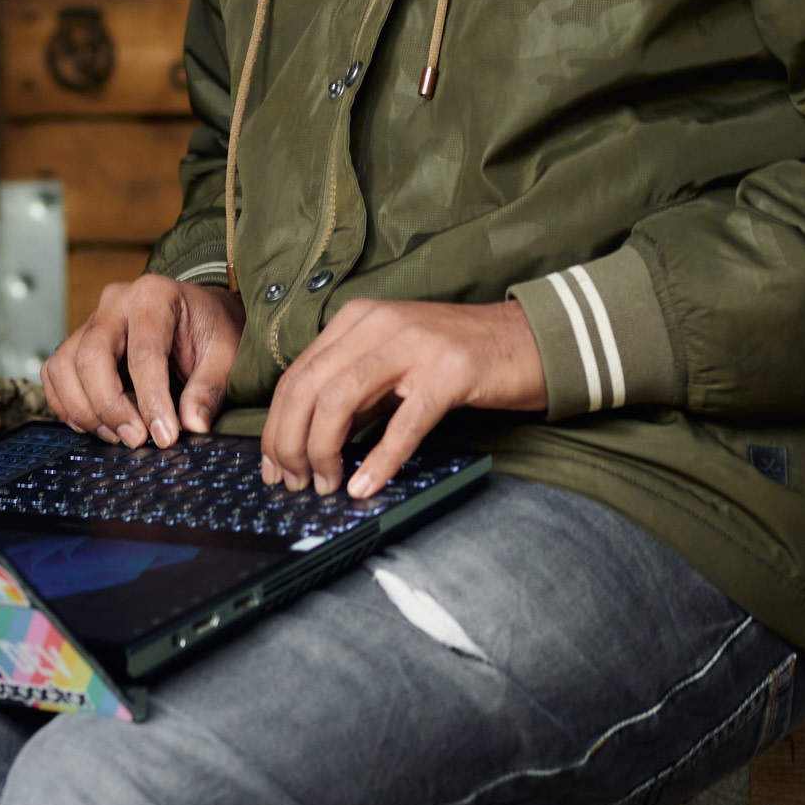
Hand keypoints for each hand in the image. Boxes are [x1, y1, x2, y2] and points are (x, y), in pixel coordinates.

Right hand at [41, 275, 243, 450]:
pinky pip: (55, 375)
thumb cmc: (211, 329)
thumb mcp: (226, 353)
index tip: (165, 436)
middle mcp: (115, 302)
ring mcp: (91, 320)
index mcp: (154, 295)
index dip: (152, 400)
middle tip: (137, 440)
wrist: (198, 313)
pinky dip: (67, 405)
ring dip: (85, 410)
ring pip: (65, 367)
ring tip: (119, 436)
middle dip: (110, 407)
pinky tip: (97, 426)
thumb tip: (192, 425)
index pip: (144, 352)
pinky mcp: (78, 341)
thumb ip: (209, 388)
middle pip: (92, 357)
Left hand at [259, 296, 546, 499]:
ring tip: (326, 485)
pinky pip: (403, 423)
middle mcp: (379, 323)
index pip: (297, 374)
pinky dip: (379, 460)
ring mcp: (415, 344)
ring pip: (340, 399)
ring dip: (323, 451)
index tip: (273, 467)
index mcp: (358, 318)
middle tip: (293, 483)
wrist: (530, 340)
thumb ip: (354, 390)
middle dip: (290, 443)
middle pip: (308, 387)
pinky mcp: (450, 372)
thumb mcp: (394, 361)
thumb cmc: (460, 358)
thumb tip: (308, 439)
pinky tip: (365, 486)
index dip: (276, 426)